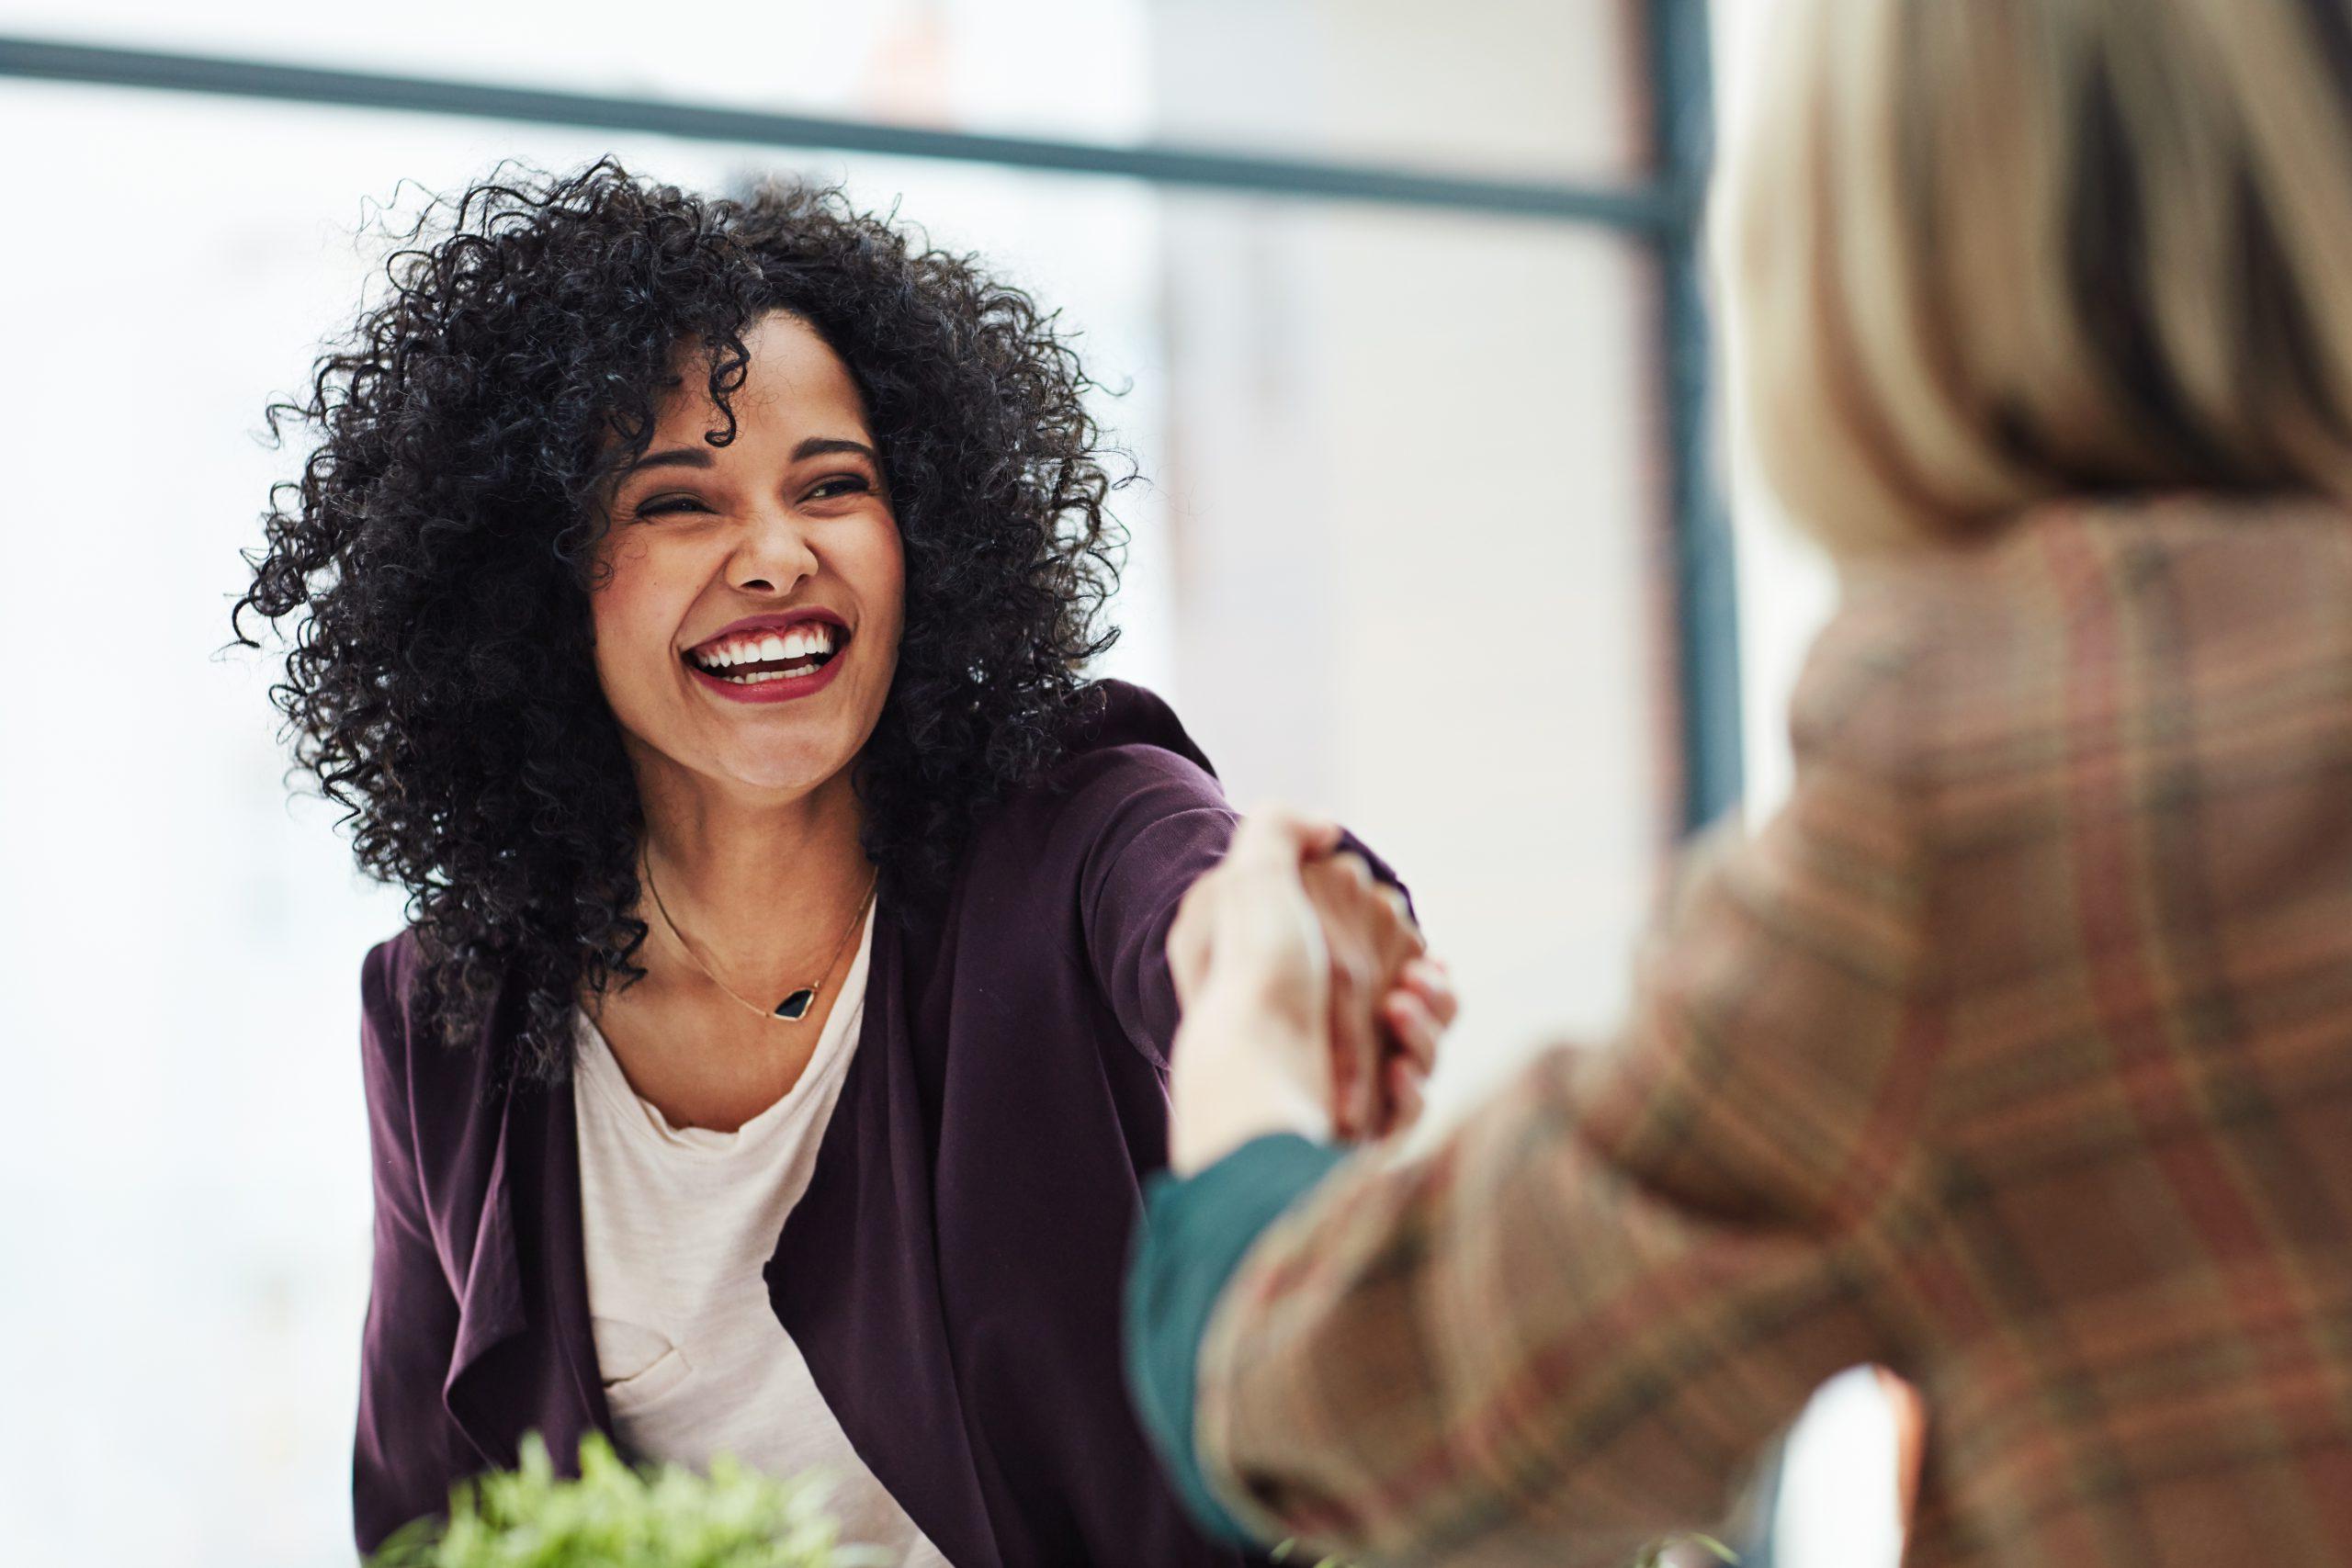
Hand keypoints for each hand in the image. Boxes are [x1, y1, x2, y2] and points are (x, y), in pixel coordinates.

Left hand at [1165, 810, 1458, 1170]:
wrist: (1249, 1073)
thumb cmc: (1251, 973)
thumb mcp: (1249, 878)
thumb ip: (1282, 830)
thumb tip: (1326, 828)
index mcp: (1298, 974)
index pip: (1374, 951)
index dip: (1399, 941)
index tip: (1407, 938)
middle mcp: (1318, 1030)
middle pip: (1411, 1000)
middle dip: (1428, 988)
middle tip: (1411, 983)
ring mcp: (1339, 1082)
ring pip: (1421, 1051)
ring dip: (1427, 1028)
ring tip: (1398, 1014)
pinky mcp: (1356, 1131)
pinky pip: (1408, 1107)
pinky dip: (1412, 1088)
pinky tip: (1397, 1071)